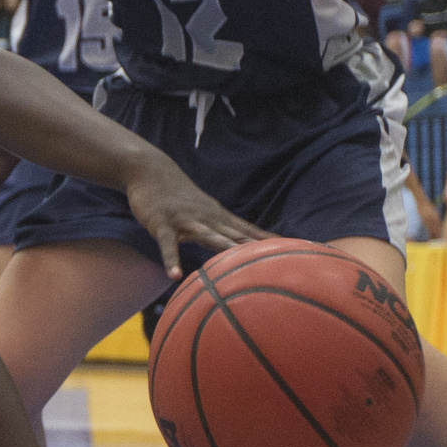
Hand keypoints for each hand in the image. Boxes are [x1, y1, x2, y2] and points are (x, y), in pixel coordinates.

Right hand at [122, 158, 263, 278]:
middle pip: (235, 235)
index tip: (295, 250)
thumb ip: (218, 230)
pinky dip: (171, 260)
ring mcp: (185, 220)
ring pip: (207, 236)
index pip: (249, 231)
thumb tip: (235, 248)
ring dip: (222, 249)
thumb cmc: (179, 196)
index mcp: (218, 217)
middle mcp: (207, 218)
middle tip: (277, 262)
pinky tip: (175, 276)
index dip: (270, 242)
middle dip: (254, 249)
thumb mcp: (203, 211)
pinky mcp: (162, 224)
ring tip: (235, 267)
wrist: (150, 170)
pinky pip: (168, 245)